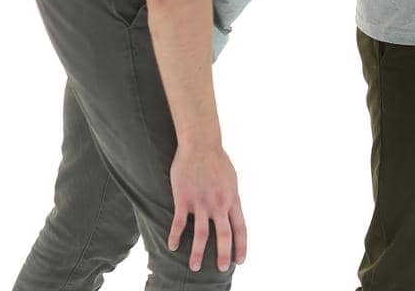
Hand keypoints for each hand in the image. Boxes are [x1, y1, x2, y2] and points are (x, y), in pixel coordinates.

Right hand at [167, 143, 246, 272]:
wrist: (201, 144)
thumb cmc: (217, 161)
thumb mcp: (231, 181)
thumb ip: (231, 198)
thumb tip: (231, 212)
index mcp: (232, 199)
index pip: (241, 228)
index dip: (242, 245)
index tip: (241, 260)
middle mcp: (219, 204)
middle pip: (224, 235)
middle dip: (224, 254)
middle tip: (223, 270)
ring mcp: (201, 202)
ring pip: (202, 234)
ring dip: (198, 253)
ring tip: (195, 267)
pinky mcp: (184, 199)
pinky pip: (179, 223)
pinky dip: (175, 237)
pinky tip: (172, 247)